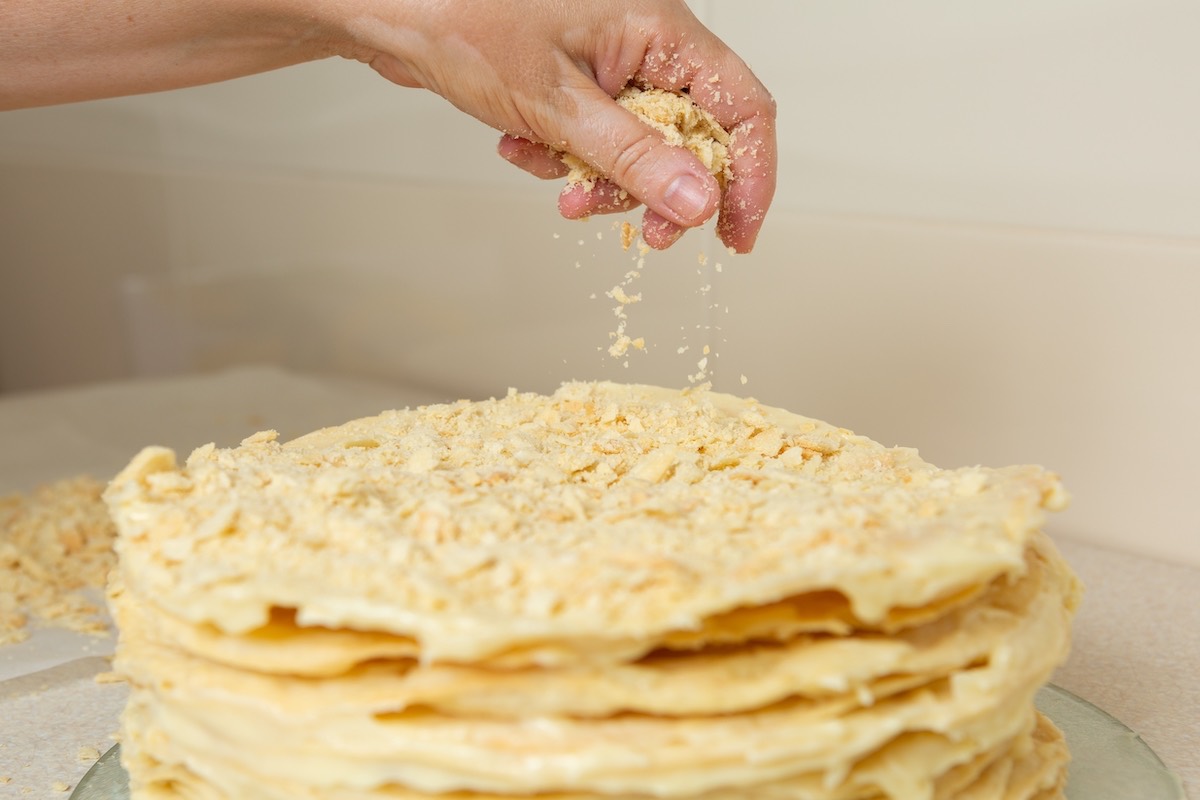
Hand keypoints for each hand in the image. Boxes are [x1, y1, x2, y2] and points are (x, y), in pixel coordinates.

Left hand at [346, 0, 775, 251]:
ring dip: (602, 181)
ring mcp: (610, 64)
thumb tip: (698, 203)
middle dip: (662, 192)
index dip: (749, 177)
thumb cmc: (465, 22)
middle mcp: (645, 45)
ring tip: (556, 183)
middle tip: (645, 235)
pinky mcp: (577, 82)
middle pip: (693, 138)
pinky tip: (523, 146)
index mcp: (660, 31)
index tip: (736, 235)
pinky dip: (567, 159)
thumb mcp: (558, 104)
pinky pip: (597, 141)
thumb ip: (633, 157)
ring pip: (641, 149)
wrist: (393, 8)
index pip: (742, 108)